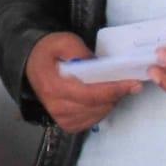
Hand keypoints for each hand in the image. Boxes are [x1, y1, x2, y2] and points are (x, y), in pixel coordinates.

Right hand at [27, 31, 142, 134]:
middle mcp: (57, 107)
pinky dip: (101, 110)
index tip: (133, 84)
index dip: (114, 90)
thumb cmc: (48, 52)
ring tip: (115, 88)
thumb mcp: (62, 41)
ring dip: (110, 103)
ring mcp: (61, 118)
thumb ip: (79, 51)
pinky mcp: (66, 124)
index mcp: (54, 87)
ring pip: (97, 115)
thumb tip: (99, 65)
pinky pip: (91, 121)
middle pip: (97, 107)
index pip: (90, 95)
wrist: (31, 65)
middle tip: (128, 83)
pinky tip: (102, 99)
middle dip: (116, 95)